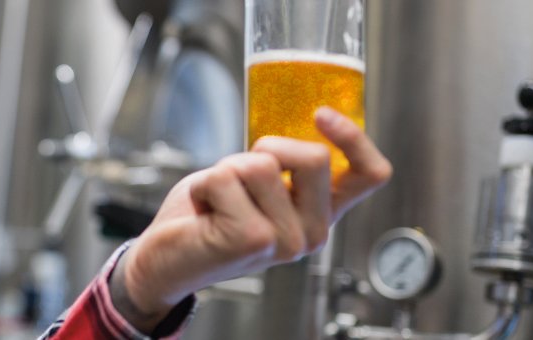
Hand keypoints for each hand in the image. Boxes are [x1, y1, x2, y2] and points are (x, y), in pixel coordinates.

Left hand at [111, 107, 392, 331]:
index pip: (369, 175)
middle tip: (239, 178)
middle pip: (314, 156)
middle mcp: (312, 234)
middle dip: (267, 149)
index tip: (322, 114)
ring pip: (264, 164)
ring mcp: (285, 242)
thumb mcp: (258, 184)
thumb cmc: (209, 216)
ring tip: (218, 200)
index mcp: (321, 214)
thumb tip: (301, 119)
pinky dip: (205, 184)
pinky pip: (226, 177)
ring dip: (228, 169)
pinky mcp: (251, 239)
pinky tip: (204, 212)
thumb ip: (286, 164)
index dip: (355, 139)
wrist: (164, 261)